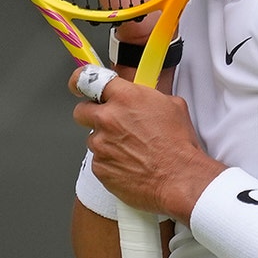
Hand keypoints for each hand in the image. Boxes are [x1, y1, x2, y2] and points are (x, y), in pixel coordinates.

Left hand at [69, 66, 224, 222]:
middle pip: (82, 111)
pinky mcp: (99, 167)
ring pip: (92, 139)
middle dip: (93, 115)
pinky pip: (98, 161)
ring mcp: (101, 144)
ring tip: (130, 150)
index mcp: (125, 98)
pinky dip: (110, 163)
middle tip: (109, 123)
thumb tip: (142, 99)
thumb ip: (147, 97)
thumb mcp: (172, 106)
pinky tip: (129, 165)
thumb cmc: (179, 145)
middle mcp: (108, 118)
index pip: (89, 80)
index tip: (78, 84)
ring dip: (105, 142)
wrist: (180, 178)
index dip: (80, 81)